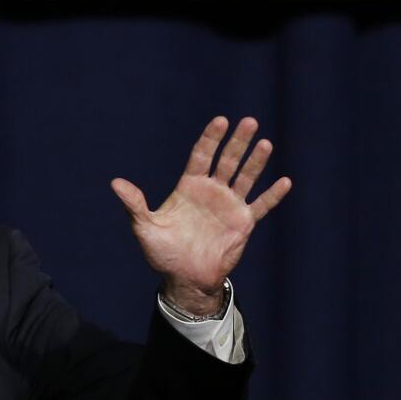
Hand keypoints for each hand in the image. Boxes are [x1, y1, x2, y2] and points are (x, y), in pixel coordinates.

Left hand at [110, 116, 291, 315]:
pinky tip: (284, 181)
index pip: (202, 156)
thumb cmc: (163, 252)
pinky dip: (272, 195)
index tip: (220, 121)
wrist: (185, 278)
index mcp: (189, 187)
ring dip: (256, 161)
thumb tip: (115, 183)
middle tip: (249, 121)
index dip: (211, 139)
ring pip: (246, 178)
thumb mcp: (145, 228)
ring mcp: (229, 205)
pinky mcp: (243, 223)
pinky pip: (261, 206)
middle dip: (237, 142)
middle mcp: (211, 192)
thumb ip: (134, 205)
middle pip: (227, 161)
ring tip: (265, 143)